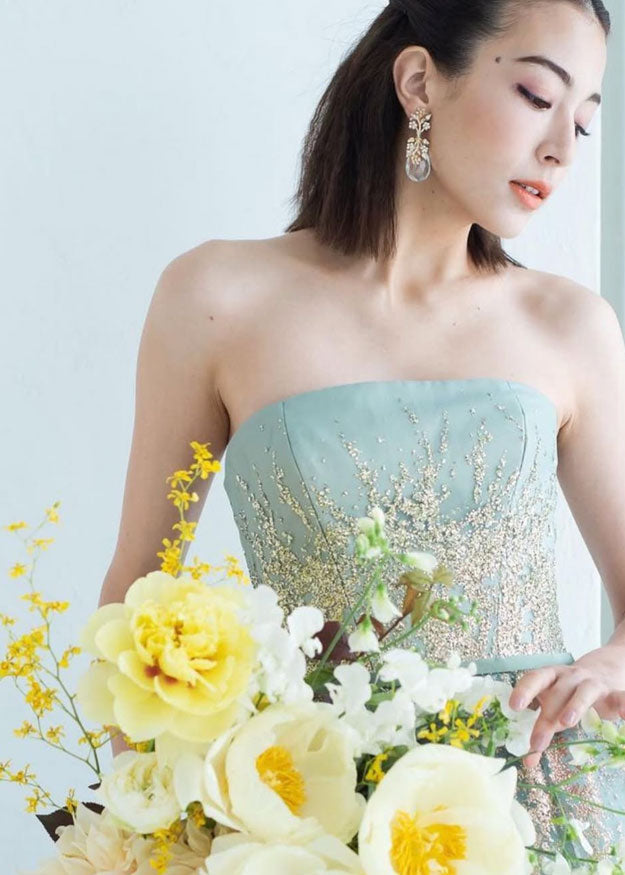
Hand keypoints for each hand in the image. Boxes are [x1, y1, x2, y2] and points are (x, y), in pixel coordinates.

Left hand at [508, 644, 624, 768]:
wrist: (603, 671)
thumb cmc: (569, 694)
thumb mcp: (553, 708)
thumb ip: (541, 730)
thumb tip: (527, 762)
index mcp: (551, 677)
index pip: (535, 678)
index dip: (524, 690)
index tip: (513, 706)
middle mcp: (571, 677)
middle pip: (557, 693)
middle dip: (547, 716)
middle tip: (537, 742)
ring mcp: (593, 683)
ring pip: (584, 691)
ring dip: (575, 705)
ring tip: (566, 723)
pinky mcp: (614, 693)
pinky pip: (620, 697)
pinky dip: (623, 704)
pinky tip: (623, 716)